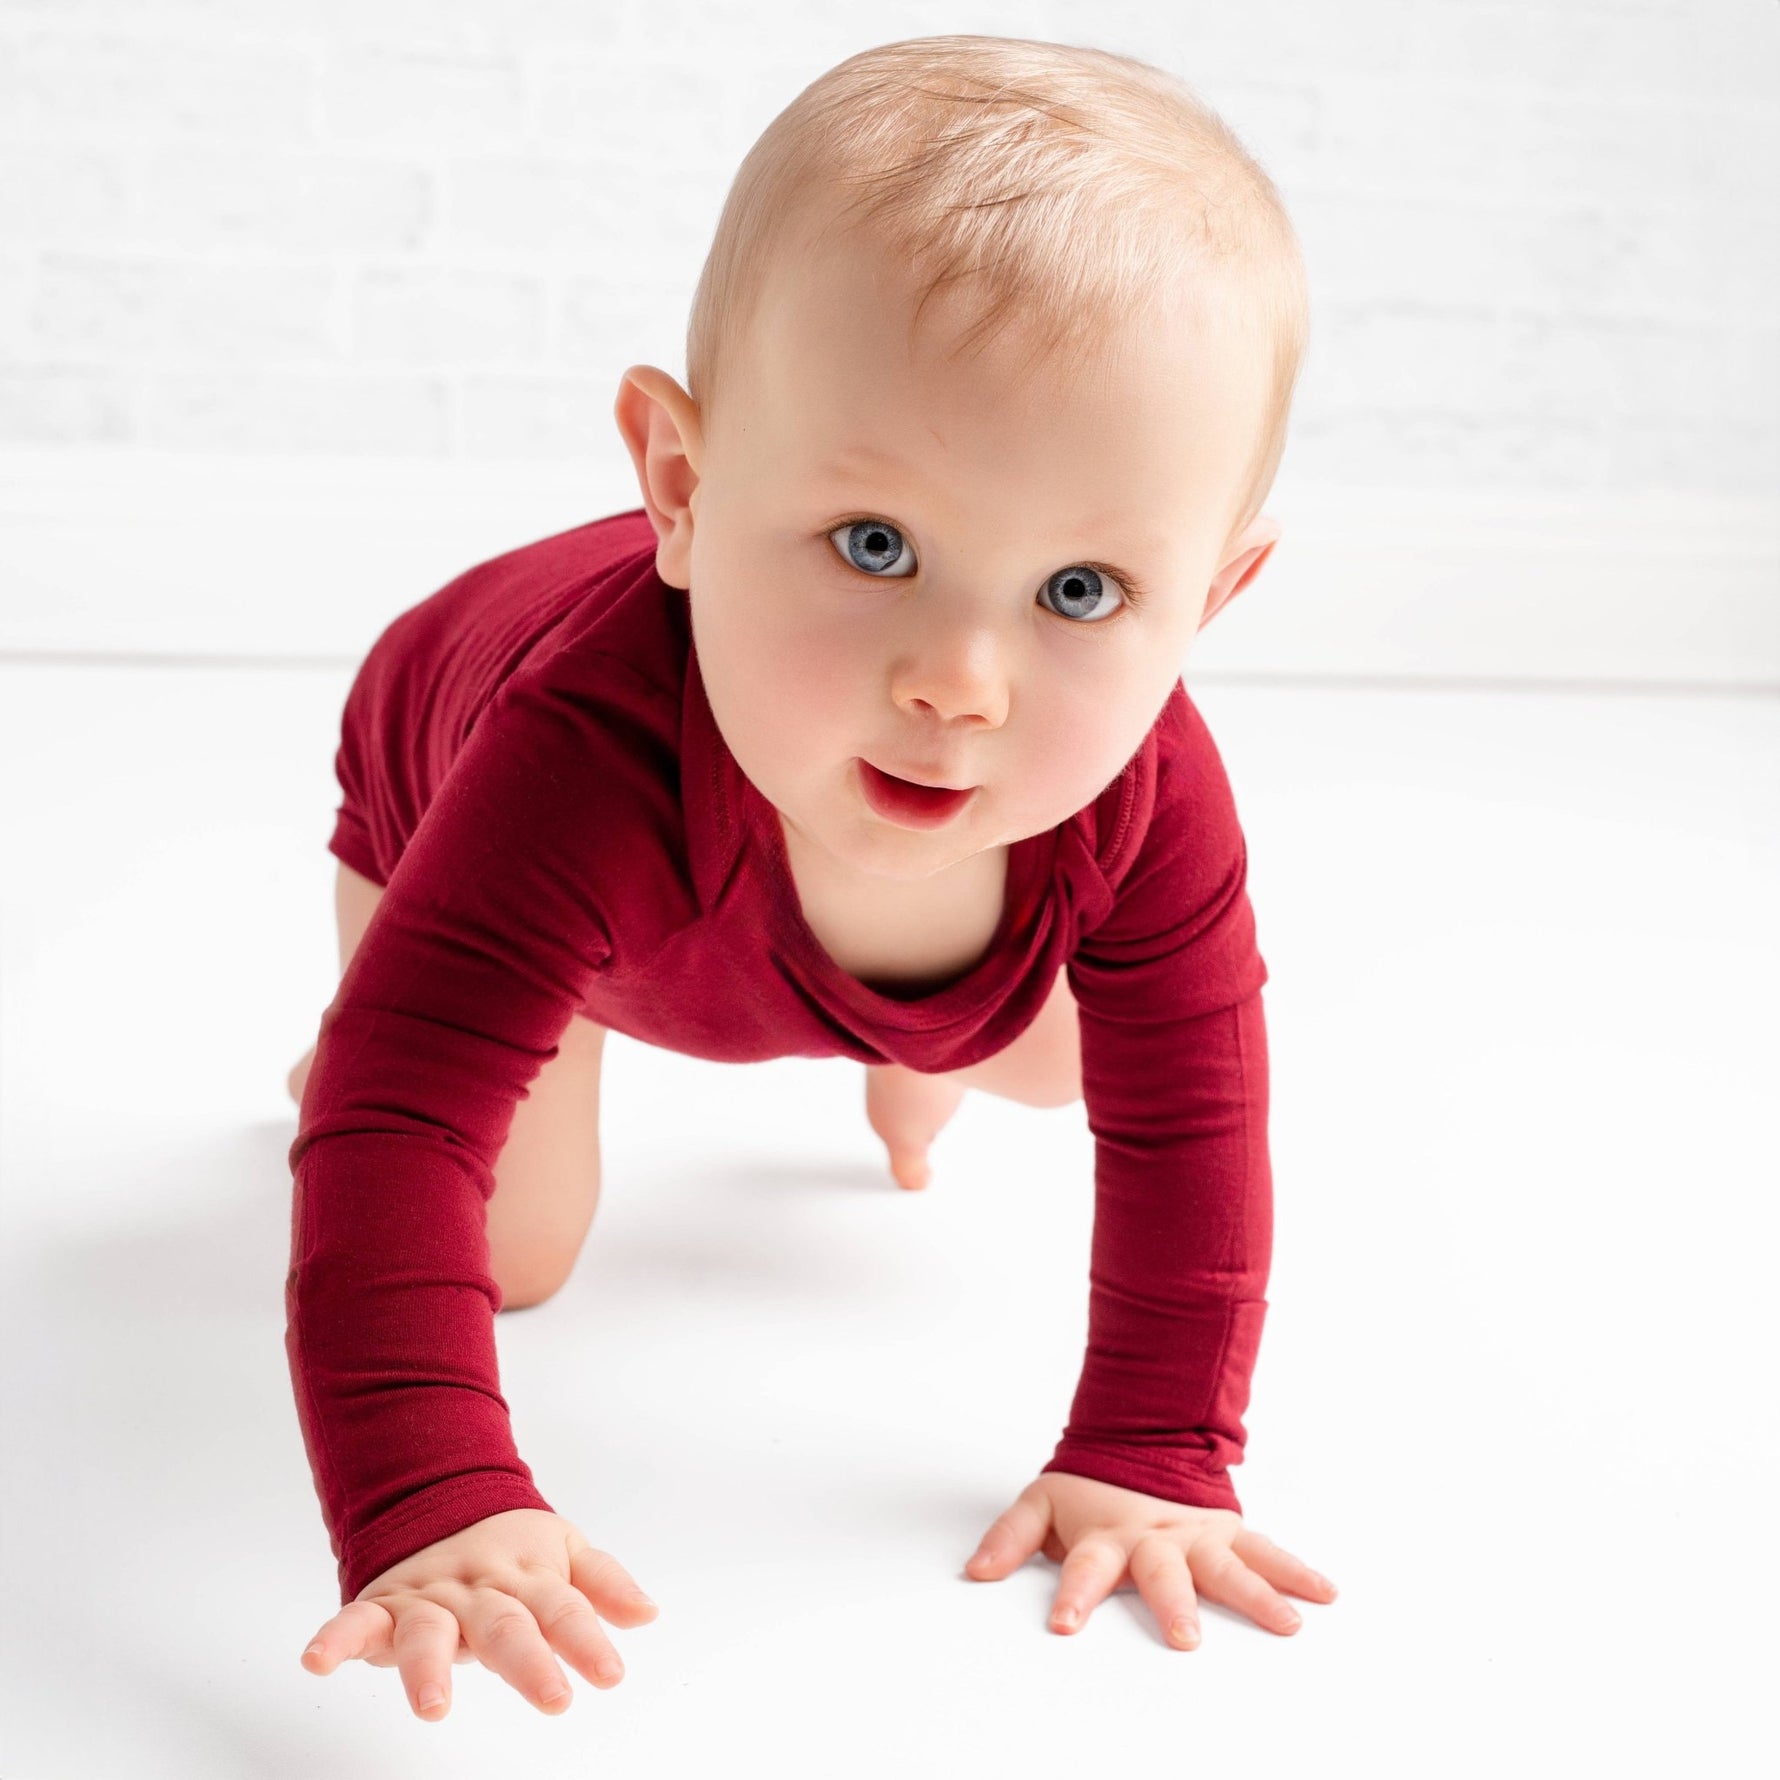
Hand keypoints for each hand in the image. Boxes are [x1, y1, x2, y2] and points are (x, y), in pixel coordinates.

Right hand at [298, 1509, 659, 1717]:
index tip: (610, 1675)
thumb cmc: (512, 1550)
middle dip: (527, 1661)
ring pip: (427, 1631)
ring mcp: (428, 1597)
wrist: (439, 1500)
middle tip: (554, 1699)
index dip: (586, 1640)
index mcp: (527, 1575)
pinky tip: (315, 1661)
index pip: (563, 1608)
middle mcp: (478, 1587)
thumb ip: (602, 1583)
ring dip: (429, 1667)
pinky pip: (353, 1621)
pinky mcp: (381, 1606)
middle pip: (504, 1624)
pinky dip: (333, 1639)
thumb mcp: (563, 1553)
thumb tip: (648, 1614)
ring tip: (433, 1707)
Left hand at [964, 1472, 1336, 1649]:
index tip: (1065, 1626)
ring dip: (1255, 1594)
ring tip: (1286, 1623)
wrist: (1141, 1441)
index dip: (1073, 1595)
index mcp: (1106, 1534)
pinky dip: (1296, 1570)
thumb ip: (1009, 1538)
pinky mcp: (1227, 1532)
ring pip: (1228, 1564)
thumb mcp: (1041, 1504)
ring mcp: (1196, 1536)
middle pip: (1163, 1572)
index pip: (1084, 1566)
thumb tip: (975, 1571)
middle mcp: (1155, 1537)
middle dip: (1174, 1604)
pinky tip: (1324, 1593)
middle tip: (1185, 1639)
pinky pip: (1266, 1551)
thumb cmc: (1090, 1489)